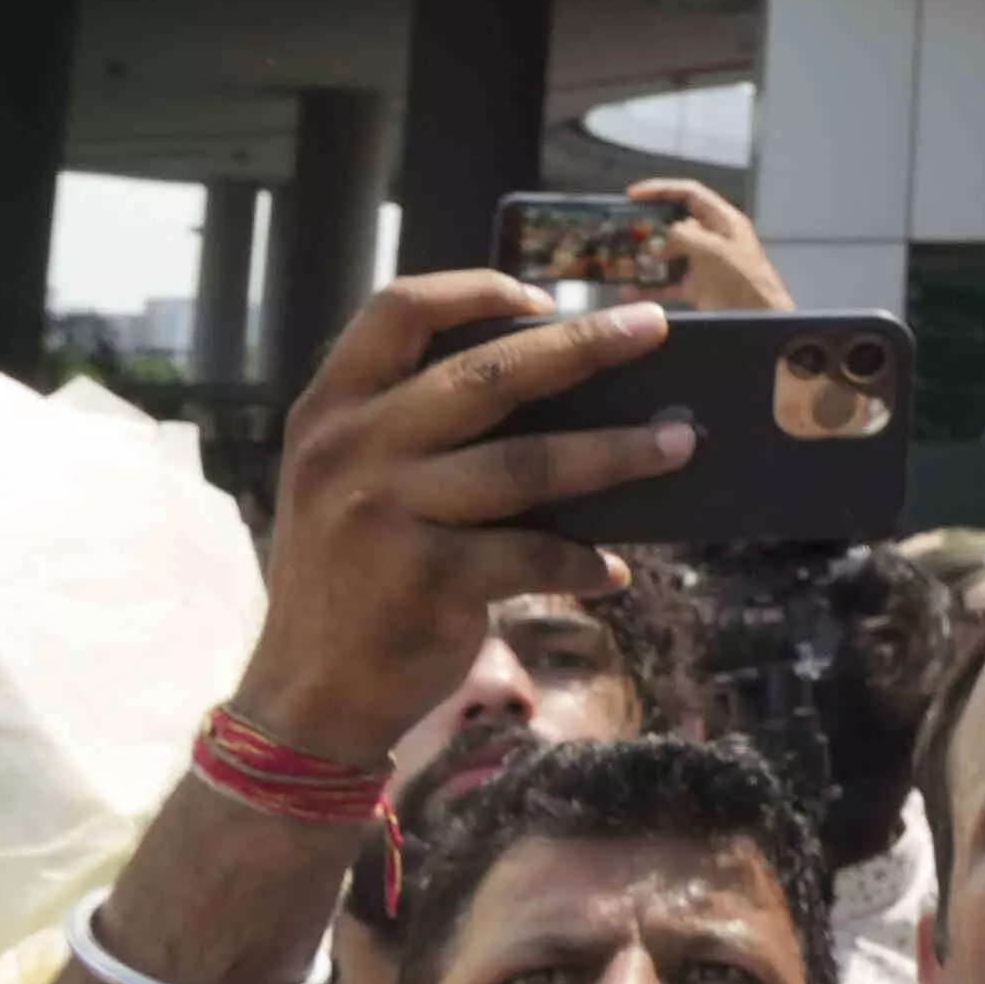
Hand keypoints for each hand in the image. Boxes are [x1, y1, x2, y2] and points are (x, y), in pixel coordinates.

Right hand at [228, 277, 696, 767]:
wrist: (305, 693)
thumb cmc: (354, 575)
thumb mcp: (351, 483)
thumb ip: (417, 432)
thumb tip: (563, 397)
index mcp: (330, 410)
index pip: (397, 310)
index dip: (476, 290)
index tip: (546, 297)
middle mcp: (349, 449)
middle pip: (487, 373)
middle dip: (582, 346)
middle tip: (654, 329)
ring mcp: (384, 514)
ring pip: (529, 463)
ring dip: (617, 452)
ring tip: (679, 443)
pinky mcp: (425, 580)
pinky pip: (533, 554)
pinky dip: (583, 561)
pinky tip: (613, 572)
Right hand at [623, 179, 790, 312]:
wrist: (761, 322)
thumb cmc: (742, 280)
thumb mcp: (712, 250)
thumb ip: (684, 235)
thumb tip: (663, 239)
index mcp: (723, 221)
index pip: (690, 194)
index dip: (661, 189)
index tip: (632, 195)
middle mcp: (714, 239)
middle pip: (676, 224)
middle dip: (649, 227)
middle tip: (622, 232)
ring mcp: (705, 264)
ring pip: (669, 254)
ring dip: (646, 258)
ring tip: (620, 261)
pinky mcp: (699, 288)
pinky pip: (669, 282)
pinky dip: (650, 285)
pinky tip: (629, 290)